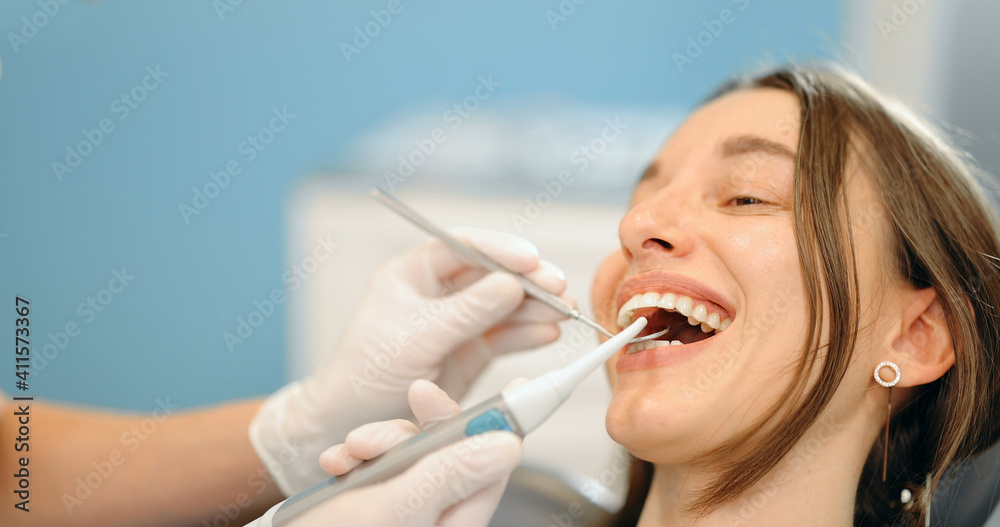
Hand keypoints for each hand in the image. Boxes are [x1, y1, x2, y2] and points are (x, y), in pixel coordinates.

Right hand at [247, 380, 520, 526]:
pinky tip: (335, 463)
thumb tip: (505, 444)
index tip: (517, 386)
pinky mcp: (375, 502)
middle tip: (414, 395)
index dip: (504, 422)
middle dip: (421, 425)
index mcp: (455, 521)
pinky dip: (356, 459)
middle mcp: (436, 515)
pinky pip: (378, 466)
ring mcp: (405, 508)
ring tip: (349, 451)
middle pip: (451, 451)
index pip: (492, 463)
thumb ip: (449, 474)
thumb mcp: (398, 508)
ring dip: (378, 442)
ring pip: (410, 454)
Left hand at [251, 228, 567, 493]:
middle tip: (558, 287)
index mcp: (413, 272)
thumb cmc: (364, 374)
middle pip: (492, 274)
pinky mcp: (470, 351)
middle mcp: (437, 291)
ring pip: (505, 304)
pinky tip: (549, 333)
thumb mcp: (414, 339)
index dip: (500, 249)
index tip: (531, 259)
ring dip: (535, 307)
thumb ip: (464, 312)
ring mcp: (457, 321)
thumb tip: (511, 284)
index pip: (463, 247)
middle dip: (527, 279)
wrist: (350, 423)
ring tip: (565, 313)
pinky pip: (505, 336)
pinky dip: (528, 334)